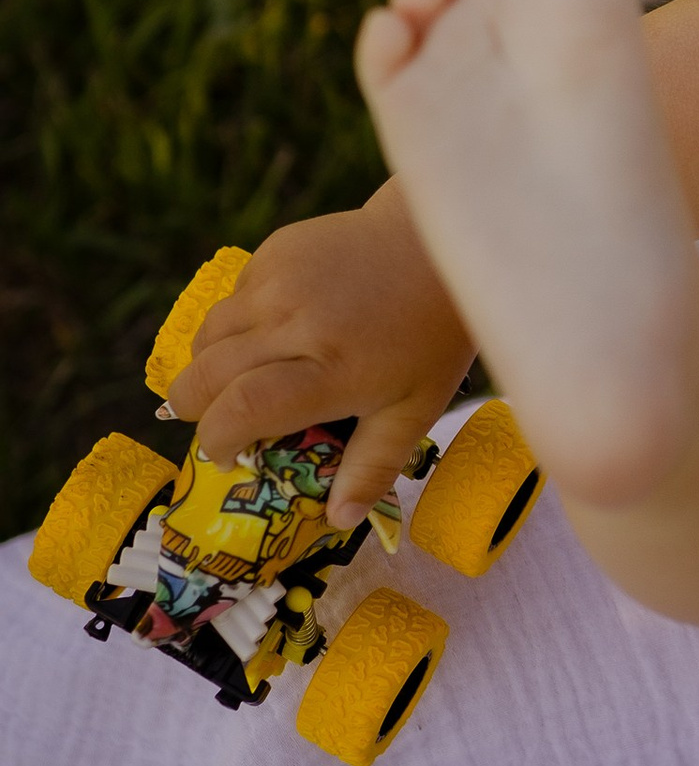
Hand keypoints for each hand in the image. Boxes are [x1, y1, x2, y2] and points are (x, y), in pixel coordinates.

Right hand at [159, 191, 473, 523]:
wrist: (438, 244)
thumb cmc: (431, 336)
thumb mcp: (415, 410)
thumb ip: (372, 466)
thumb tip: (337, 521)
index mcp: (332, 369)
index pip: (242, 410)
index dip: (217, 439)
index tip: (227, 455)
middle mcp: (295, 321)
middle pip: (205, 374)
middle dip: (193, 408)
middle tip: (215, 424)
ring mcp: (280, 280)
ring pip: (208, 334)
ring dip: (208, 366)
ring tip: (238, 382)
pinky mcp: (275, 251)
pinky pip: (232, 298)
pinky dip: (237, 324)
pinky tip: (271, 333)